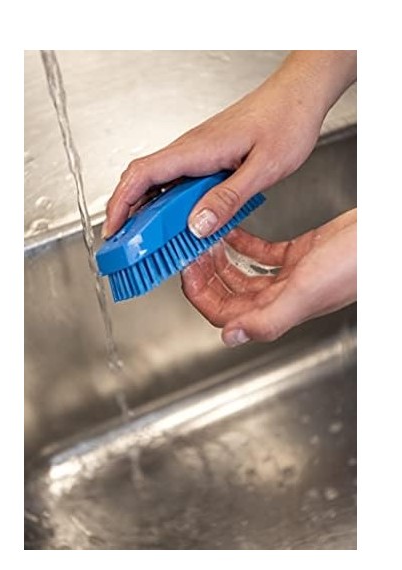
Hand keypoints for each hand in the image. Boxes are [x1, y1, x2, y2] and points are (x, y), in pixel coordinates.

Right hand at [102, 51, 355, 238]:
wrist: (299, 95)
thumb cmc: (286, 121)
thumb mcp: (262, 168)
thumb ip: (228, 198)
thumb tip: (196, 225)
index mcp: (197, 150)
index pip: (142, 175)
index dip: (120, 203)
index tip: (112, 230)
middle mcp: (190, 149)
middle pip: (142, 179)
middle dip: (126, 211)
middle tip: (125, 244)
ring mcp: (197, 152)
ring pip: (158, 181)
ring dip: (146, 209)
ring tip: (145, 240)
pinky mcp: (207, 156)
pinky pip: (177, 181)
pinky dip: (168, 203)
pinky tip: (177, 221)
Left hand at [181, 209, 356, 344]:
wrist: (383, 238)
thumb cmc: (355, 264)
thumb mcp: (305, 292)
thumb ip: (267, 319)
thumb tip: (229, 337)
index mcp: (279, 311)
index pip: (226, 314)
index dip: (202, 295)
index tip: (187, 271)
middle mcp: (282, 297)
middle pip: (231, 295)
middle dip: (207, 275)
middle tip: (191, 252)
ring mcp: (291, 277)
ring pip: (244, 275)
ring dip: (222, 260)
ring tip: (207, 241)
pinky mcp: (300, 255)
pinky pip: (263, 253)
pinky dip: (245, 244)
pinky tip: (234, 232)